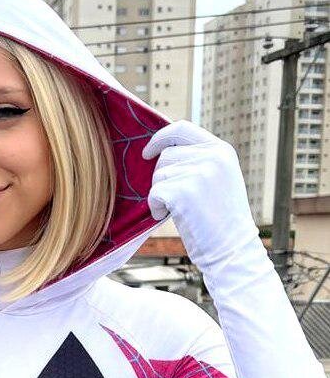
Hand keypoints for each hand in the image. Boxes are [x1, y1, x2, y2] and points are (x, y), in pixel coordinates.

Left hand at [142, 119, 260, 274]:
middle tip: (177, 200)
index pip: (181, 128)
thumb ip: (198, 160)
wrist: (231, 249)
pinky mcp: (185, 192)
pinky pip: (154, 193)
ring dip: (160, 194)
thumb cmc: (219, 219)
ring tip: (182, 210)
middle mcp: (213, 157)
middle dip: (162, 178)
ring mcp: (200, 173)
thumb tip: (161, 150)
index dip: (159, 138)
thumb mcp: (218, 179)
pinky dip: (156, 207)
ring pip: (158, 175)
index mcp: (222, 150)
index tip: (147, 153)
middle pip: (166, 155)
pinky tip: (173, 217)